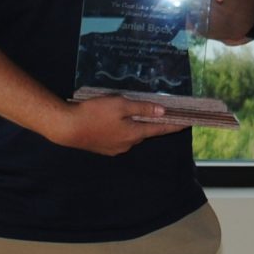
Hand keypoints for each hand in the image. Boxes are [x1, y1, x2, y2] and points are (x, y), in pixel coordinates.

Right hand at [50, 94, 192, 156]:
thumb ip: (142, 108)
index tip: (187, 122)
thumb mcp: (120, 105)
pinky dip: (120, 129)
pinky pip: (118, 138)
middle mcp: (128, 144)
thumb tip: (162, 111)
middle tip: (151, 108)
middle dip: (149, 122)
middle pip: (144, 132)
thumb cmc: (94, 113)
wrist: (67, 128)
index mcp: (134, 134)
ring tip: (125, 112)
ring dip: (132, 125)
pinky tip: (111, 121)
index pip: (160, 129)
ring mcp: (115, 149)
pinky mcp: (104, 148)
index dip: (174, 125)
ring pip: (130, 135)